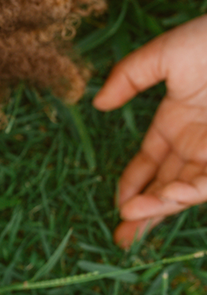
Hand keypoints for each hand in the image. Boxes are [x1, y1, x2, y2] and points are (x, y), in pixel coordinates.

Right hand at [93, 16, 206, 248]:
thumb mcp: (164, 54)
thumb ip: (128, 77)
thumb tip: (98, 103)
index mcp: (177, 122)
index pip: (150, 164)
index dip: (133, 186)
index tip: (118, 205)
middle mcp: (197, 143)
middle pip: (166, 187)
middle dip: (145, 213)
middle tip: (122, 240)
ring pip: (186, 191)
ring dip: (160, 208)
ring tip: (133, 217)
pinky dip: (187, 193)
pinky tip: (166, 196)